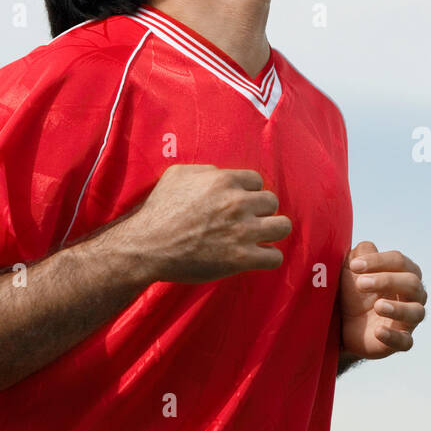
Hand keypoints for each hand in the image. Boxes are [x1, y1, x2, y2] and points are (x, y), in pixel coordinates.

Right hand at [126, 164, 291, 283]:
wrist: (148, 246)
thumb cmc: (159, 209)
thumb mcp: (178, 175)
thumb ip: (206, 171)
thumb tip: (222, 175)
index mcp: (224, 181)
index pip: (257, 180)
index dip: (249, 192)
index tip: (240, 202)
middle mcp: (237, 203)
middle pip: (272, 202)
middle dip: (261, 210)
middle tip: (248, 220)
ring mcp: (242, 232)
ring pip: (282, 226)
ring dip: (273, 231)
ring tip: (262, 237)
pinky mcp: (241, 259)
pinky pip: (274, 257)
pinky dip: (269, 257)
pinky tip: (258, 256)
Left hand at [338, 240, 426, 358]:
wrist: (342, 322)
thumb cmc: (353, 290)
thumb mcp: (352, 269)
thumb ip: (360, 253)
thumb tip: (369, 247)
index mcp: (404, 272)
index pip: (399, 261)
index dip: (378, 261)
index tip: (354, 266)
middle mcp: (413, 295)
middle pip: (412, 283)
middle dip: (387, 281)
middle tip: (360, 284)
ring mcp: (408, 319)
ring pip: (417, 312)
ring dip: (398, 309)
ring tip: (378, 306)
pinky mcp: (400, 341)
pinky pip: (406, 341)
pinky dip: (394, 337)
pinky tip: (378, 332)